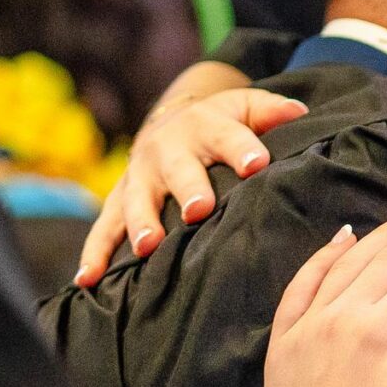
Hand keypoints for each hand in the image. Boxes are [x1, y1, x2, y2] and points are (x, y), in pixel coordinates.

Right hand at [73, 75, 299, 285]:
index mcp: (204, 125)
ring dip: (141, 223)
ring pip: (138, 200)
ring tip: (148, 247)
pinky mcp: (119, 200)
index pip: (226, 135)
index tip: (256, 164)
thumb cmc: (220, 124)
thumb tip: (298, 112)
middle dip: (188, 188)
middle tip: (198, 209)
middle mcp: (168, 149)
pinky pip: (104, 227)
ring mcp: (140, 176)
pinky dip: (94, 252)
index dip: (241, 148)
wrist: (170, 122)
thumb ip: (271, 111)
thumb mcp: (244, 107)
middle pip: (178, 169)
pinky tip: (88, 279)